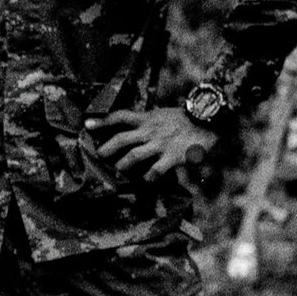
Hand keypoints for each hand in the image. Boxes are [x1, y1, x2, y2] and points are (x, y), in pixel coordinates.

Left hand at [88, 106, 216, 182]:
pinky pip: (154, 170)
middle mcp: (150, 131)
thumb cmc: (185, 118)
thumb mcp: (162, 114)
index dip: (102, 121)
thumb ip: (146, 121)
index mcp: (147, 119)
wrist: (210, 118)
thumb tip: (131, 126)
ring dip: (121, 165)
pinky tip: (145, 181)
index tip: (86, 125)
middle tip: (98, 157)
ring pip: (132, 156)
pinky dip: (147, 177)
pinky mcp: (172, 157)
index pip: (120, 116)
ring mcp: (160, 144)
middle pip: (120, 139)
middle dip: (106, 149)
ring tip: (117, 171)